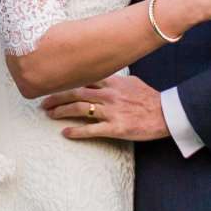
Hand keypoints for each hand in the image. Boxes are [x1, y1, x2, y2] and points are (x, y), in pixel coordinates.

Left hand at [40, 74, 168, 142]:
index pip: (82, 78)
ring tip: (50, 115)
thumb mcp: (131, 81)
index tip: (53, 83)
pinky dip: (76, 132)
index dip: (65, 81)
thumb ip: (114, 80)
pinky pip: (90, 129)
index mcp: (112, 82)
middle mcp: (108, 94)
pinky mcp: (115, 128)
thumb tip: (101, 77)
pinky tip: (65, 133)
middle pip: (75, 92)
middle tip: (44, 102)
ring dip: (61, 112)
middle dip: (57, 97)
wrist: (166, 114)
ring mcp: (111, 111)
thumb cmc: (150, 98)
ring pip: (79, 109)